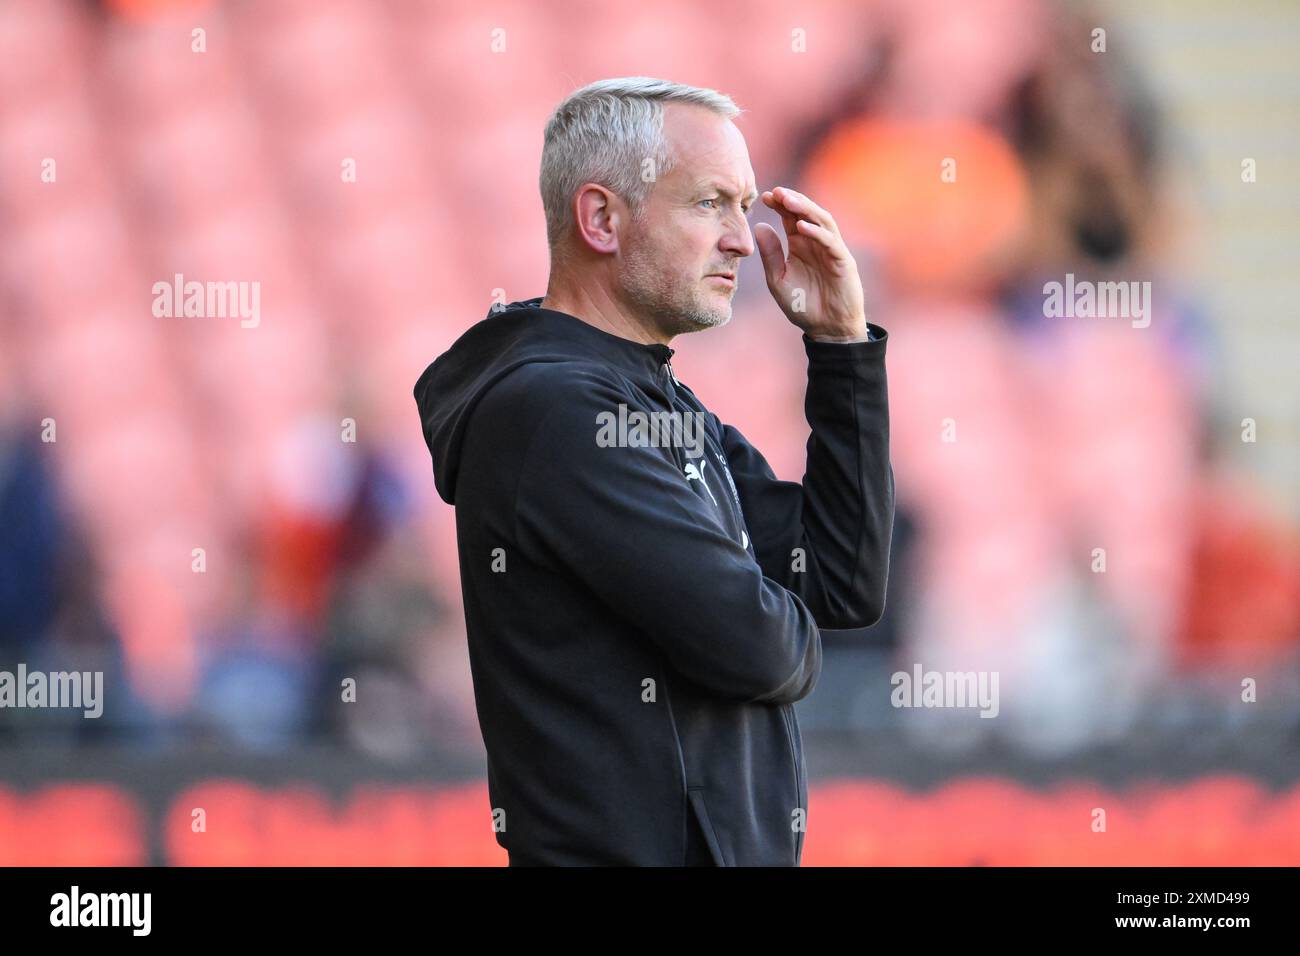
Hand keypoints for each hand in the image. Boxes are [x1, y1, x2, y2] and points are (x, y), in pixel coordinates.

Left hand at [755, 186, 866, 340]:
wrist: (826, 328)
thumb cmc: (802, 305)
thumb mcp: (778, 280)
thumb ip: (770, 255)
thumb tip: (760, 226)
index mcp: (799, 245)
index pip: (789, 217)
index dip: (779, 205)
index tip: (764, 197)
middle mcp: (815, 243)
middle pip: (805, 213)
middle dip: (791, 200)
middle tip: (775, 192)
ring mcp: (831, 250)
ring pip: (821, 221)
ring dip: (805, 209)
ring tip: (788, 200)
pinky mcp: (843, 261)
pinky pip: (830, 242)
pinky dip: (817, 232)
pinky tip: (801, 227)